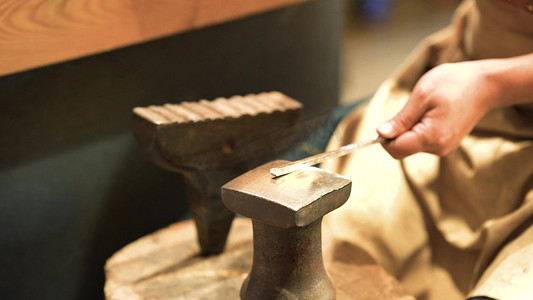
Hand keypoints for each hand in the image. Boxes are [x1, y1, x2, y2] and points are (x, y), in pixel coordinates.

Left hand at [376, 61, 497, 158]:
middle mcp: (438, 148)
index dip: (384, 138)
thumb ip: (401, 119)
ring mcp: (444, 148)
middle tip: (412, 109)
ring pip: (412, 145)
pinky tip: (432, 113)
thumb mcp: (421, 96)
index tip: (387, 121)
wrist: (486, 84)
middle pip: (402, 149)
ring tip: (427, 108)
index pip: (396, 149)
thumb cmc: (455, 84)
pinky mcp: (446, 143)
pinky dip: (419, 129)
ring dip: (410, 129)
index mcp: (431, 137)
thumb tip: (381, 134)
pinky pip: (423, 141)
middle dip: (398, 132)